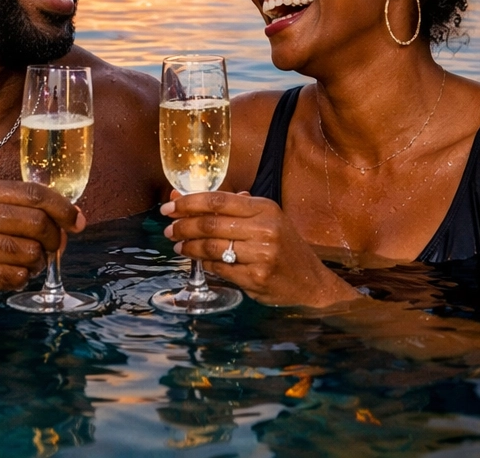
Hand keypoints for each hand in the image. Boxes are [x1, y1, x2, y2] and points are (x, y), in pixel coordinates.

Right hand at [0, 179, 84, 308]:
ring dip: (38, 263)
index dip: (63, 207)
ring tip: (27, 265)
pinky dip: (21, 279)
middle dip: (55, 239)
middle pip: (37, 222)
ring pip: (30, 252)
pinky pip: (15, 276)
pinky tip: (8, 277)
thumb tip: (59, 215)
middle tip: (54, 249)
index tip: (78, 221)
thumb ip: (4, 206)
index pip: (33, 193)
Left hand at [161, 190, 359, 307]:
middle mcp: (264, 229)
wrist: (311, 282)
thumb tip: (185, 198)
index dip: (189, 202)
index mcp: (265, 208)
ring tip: (178, 245)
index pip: (218, 200)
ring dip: (189, 246)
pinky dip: (204, 264)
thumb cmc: (284, 246)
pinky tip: (197, 260)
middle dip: (183, 225)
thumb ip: (230, 208)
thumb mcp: (265, 219)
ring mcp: (261, 254)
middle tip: (168, 228)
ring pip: (211, 247)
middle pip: (211, 223)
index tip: (170, 206)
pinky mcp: (256, 278)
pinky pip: (220, 268)